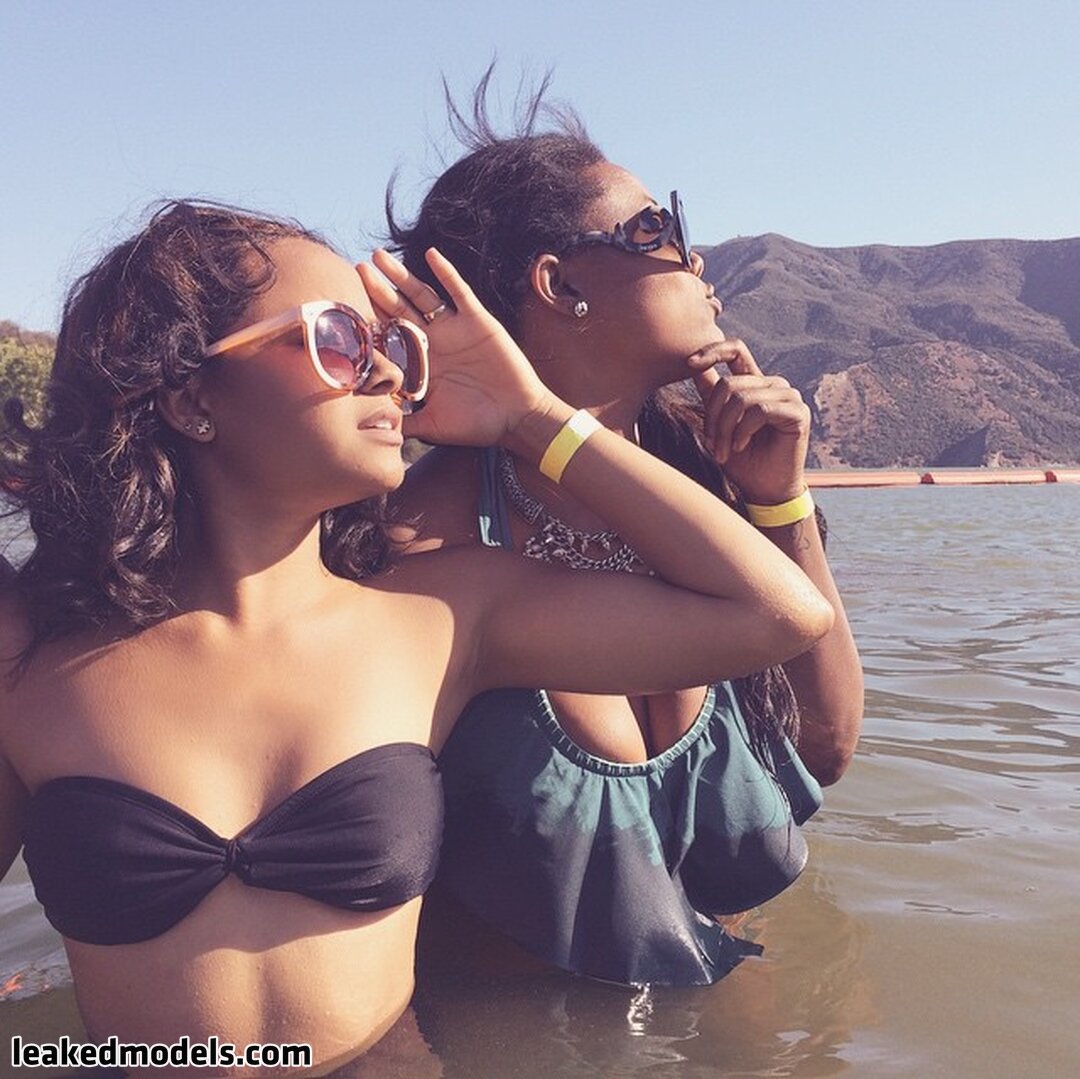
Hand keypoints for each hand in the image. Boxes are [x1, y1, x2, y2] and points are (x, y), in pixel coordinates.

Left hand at [357, 249, 551, 446]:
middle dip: (378, 291)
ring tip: (379, 258)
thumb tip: (374, 432)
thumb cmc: (477, 425)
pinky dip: (446, 274)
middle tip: (356, 270)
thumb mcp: (433, 426)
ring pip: (423, 296)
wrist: (518, 417)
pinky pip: (459, 292)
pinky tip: (430, 256)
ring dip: (401, 277)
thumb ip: (405, 424)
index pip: (390, 337)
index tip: (347, 308)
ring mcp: (455, 329)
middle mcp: (435, 342)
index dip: (370, 321)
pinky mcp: (478, 321)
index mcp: (422, 364)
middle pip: (400, 310)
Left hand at [692, 340, 809, 503]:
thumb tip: (691, 364)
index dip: (713, 350)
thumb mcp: (718, 425)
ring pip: (741, 398)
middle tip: (711, 444)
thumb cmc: (743, 460)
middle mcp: (772, 385)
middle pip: (729, 383)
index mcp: (754, 384)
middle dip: (713, 416)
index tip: (689, 362)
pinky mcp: (797, 412)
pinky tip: (740, 447)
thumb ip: (710, 395)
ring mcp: (787, 396)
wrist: (765, 490)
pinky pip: (758, 411)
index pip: (735, 351)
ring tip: (724, 451)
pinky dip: (742, 432)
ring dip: (725, 429)